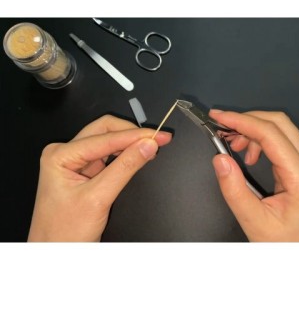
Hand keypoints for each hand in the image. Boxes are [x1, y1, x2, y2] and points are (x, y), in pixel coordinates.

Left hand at [28, 115, 171, 241]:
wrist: (55, 253)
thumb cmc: (64, 233)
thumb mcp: (98, 198)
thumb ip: (125, 168)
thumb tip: (146, 146)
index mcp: (60, 155)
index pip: (105, 137)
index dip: (135, 136)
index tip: (158, 137)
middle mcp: (66, 154)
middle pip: (105, 130)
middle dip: (132, 133)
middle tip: (157, 138)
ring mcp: (75, 162)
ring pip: (108, 140)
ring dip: (130, 142)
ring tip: (152, 146)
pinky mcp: (85, 171)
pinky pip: (109, 155)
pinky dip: (126, 153)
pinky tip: (138, 154)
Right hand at [210, 110, 298, 241]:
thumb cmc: (288, 245)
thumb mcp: (254, 222)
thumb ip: (234, 189)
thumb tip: (220, 159)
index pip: (271, 134)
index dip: (242, 121)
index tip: (220, 117)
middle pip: (280, 123)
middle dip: (247, 120)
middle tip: (223, 126)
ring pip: (282, 130)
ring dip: (254, 130)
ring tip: (234, 144)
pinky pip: (283, 143)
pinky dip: (262, 141)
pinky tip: (249, 155)